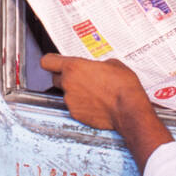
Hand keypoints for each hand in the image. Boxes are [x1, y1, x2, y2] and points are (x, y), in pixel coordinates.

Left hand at [40, 54, 174, 168]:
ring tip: (94, 92)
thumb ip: (97, 64)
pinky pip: (74, 106)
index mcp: (74, 67)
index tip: (54, 62)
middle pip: (55, 78)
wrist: (128, 109)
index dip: (51, 61)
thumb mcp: (113, 64)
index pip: (47, 61)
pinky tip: (96, 103)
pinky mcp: (75, 114)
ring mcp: (70, 100)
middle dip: (65, 77)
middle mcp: (68, 83)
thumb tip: (96, 68)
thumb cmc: (123, 86)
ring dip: (76, 92)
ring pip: (67, 93)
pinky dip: (82, 104)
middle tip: (80, 77)